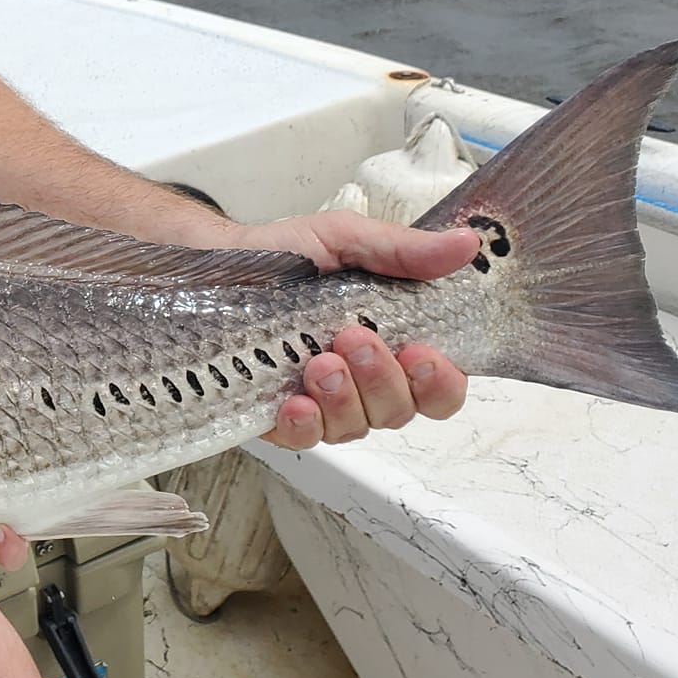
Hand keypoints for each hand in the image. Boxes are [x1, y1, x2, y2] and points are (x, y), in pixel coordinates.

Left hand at [228, 210, 477, 448]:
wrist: (212, 263)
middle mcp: (362, 379)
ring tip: (319, 362)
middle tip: (353, 338)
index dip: (440, 381)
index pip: (439, 385)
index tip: (422, 353)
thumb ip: (402, 251)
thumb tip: (466, 244)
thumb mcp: (343, 239)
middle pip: (401, 410)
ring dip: (345, 398)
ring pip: (357, 427)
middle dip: (383, 379)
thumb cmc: (281, 254)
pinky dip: (306, 425)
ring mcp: (321, 400)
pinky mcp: (278, 415)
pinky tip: (295, 403)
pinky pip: (305, 439)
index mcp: (391, 339)